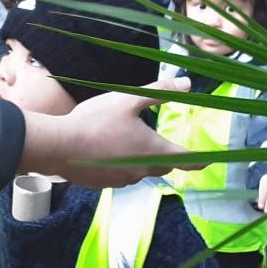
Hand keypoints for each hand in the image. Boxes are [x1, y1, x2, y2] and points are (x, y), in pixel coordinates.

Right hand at [19, 77, 193, 187]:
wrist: (58, 146)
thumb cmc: (96, 121)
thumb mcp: (129, 99)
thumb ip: (160, 91)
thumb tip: (188, 83)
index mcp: (152, 150)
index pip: (185, 158)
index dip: (198, 159)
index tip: (207, 161)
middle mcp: (141, 170)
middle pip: (163, 165)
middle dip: (168, 157)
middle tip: (167, 147)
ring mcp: (121, 180)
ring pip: (139, 170)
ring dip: (140, 158)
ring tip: (128, 142)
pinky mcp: (104, 184)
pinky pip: (120, 174)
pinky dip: (120, 164)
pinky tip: (107, 150)